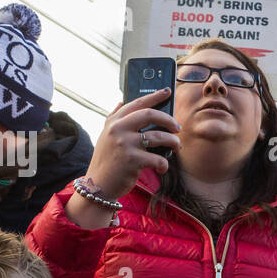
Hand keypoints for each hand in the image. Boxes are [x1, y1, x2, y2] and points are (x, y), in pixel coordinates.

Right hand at [68, 89, 180, 227]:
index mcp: (114, 121)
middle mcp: (118, 129)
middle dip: (169, 120)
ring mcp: (125, 144)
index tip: (167, 92)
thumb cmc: (107, 160)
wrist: (98, 185)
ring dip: (173, 142)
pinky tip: (162, 168)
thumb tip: (120, 101)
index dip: (154, 96)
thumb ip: (113, 118)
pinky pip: (158, 159)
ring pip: (159, 137)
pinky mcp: (133, 160)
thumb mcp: (105, 135)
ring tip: (176, 147)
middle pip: (151, 114)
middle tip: (177, 127)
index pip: (137, 103)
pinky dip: (164, 164)